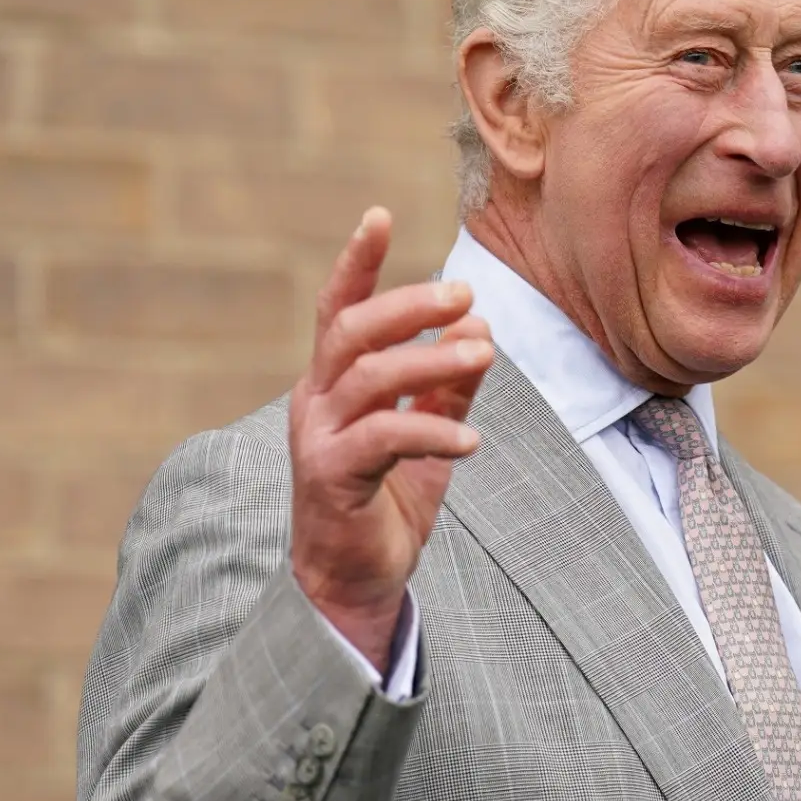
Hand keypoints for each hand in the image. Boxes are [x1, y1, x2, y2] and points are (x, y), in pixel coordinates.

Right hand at [288, 207, 492, 669]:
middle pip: (350, 332)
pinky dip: (432, 434)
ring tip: (485, 352)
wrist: (355, 584)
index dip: (356, 262)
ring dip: (430, 361)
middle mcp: (315, 402)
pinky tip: (471, 443)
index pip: (338, 310)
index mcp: (332, 383)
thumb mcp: (428, 435)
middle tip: (464, 293)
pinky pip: (384, 441)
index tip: (380, 216)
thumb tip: (479, 327)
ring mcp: (318, 441)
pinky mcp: (332, 480)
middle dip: (407, 305)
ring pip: (369, 380)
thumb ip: (448, 387)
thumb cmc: (386, 504)